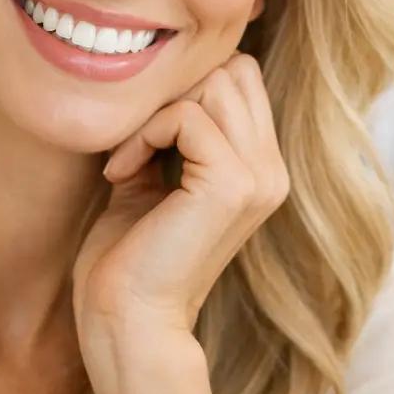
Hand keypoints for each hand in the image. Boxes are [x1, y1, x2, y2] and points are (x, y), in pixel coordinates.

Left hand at [73, 54, 288, 344]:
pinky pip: (186, 116)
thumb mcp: (154, 181)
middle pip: (235, 70)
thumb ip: (168, 135)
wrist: (129, 324)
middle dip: (176, 90)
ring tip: (128, 157)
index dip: (188, 87)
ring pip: (216, 83)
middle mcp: (271, 171)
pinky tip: (121, 173)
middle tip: (134, 139)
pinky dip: (144, 134)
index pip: (242, 77)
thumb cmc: (129, 259)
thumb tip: (154, 85)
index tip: (143, 134)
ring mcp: (259, 177)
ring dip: (158, 110)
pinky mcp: (232, 185)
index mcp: (260, 170)